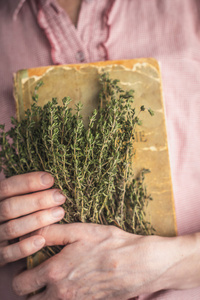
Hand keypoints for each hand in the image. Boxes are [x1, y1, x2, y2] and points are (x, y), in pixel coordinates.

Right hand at [0, 172, 64, 266]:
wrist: (3, 248)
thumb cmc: (15, 219)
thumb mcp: (14, 202)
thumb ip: (20, 190)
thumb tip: (37, 172)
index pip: (7, 187)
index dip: (28, 182)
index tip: (50, 179)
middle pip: (10, 207)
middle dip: (37, 201)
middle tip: (60, 196)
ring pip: (12, 228)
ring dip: (37, 220)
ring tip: (60, 213)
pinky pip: (9, 253)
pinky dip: (25, 247)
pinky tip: (42, 240)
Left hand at [13, 224, 199, 299]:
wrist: (140, 263)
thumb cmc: (111, 244)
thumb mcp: (81, 231)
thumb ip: (52, 232)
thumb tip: (33, 232)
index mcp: (55, 273)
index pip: (21, 284)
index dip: (20, 274)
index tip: (28, 265)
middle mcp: (62, 294)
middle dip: (30, 288)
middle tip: (39, 272)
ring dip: (46, 294)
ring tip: (56, 277)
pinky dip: (63, 297)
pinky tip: (74, 281)